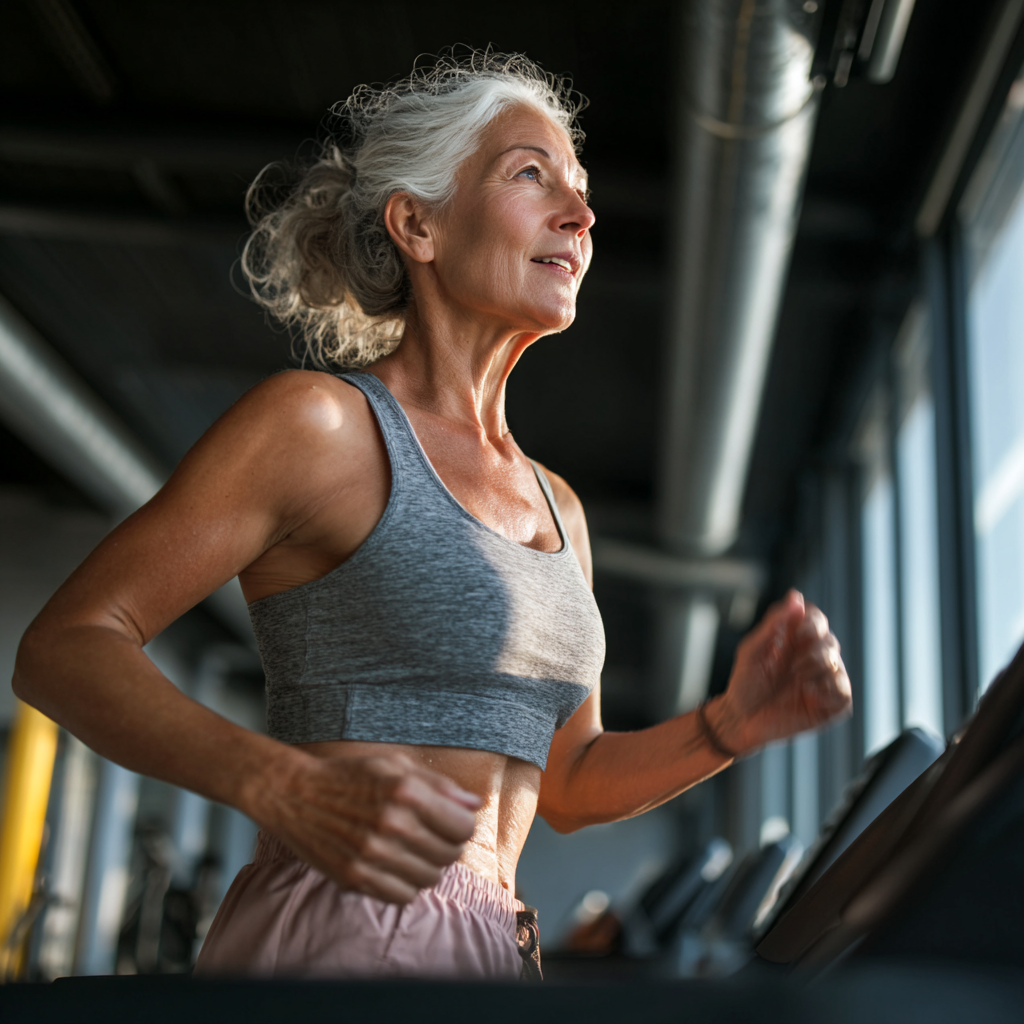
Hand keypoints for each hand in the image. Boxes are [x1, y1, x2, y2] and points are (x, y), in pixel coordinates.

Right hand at [254, 751, 480, 903]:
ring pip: (429, 879)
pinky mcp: (355, 878)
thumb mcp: (396, 766)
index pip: (463, 827)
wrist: (294, 794)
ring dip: (428, 866)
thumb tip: (474, 805)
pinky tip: (396, 866)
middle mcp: (391, 825)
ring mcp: (372, 855)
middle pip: (449, 855)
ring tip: (412, 850)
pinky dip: (406, 885)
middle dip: (447, 845)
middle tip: (431, 835)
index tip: (452, 822)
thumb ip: (440, 785)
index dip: (463, 826)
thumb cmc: (349, 776)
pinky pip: (402, 896)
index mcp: (405, 792)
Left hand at [707, 590, 851, 755]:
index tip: (796, 631)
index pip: (816, 619)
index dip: (811, 621)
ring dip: (817, 669)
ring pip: (837, 664)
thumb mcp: (753, 649)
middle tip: (793, 663)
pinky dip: (828, 689)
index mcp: (795, 641)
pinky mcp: (829, 705)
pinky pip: (843, 692)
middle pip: (829, 641)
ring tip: (797, 679)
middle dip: (812, 649)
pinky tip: (808, 693)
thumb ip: (774, 623)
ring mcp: (822, 681)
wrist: (740, 720)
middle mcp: (812, 658)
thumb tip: (795, 596)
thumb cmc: (745, 683)